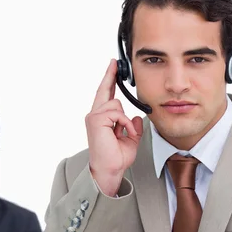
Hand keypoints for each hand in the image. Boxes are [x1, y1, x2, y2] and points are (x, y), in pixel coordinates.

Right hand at [86, 59, 143, 195]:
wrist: (109, 169)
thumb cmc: (116, 158)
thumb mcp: (131, 140)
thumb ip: (133, 128)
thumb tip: (137, 117)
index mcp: (102, 119)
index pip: (105, 95)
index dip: (109, 80)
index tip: (112, 67)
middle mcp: (95, 115)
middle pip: (104, 90)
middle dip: (110, 75)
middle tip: (114, 62)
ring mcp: (94, 117)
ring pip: (115, 103)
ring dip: (125, 119)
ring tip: (124, 133)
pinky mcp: (96, 120)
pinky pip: (117, 113)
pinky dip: (124, 123)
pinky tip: (122, 133)